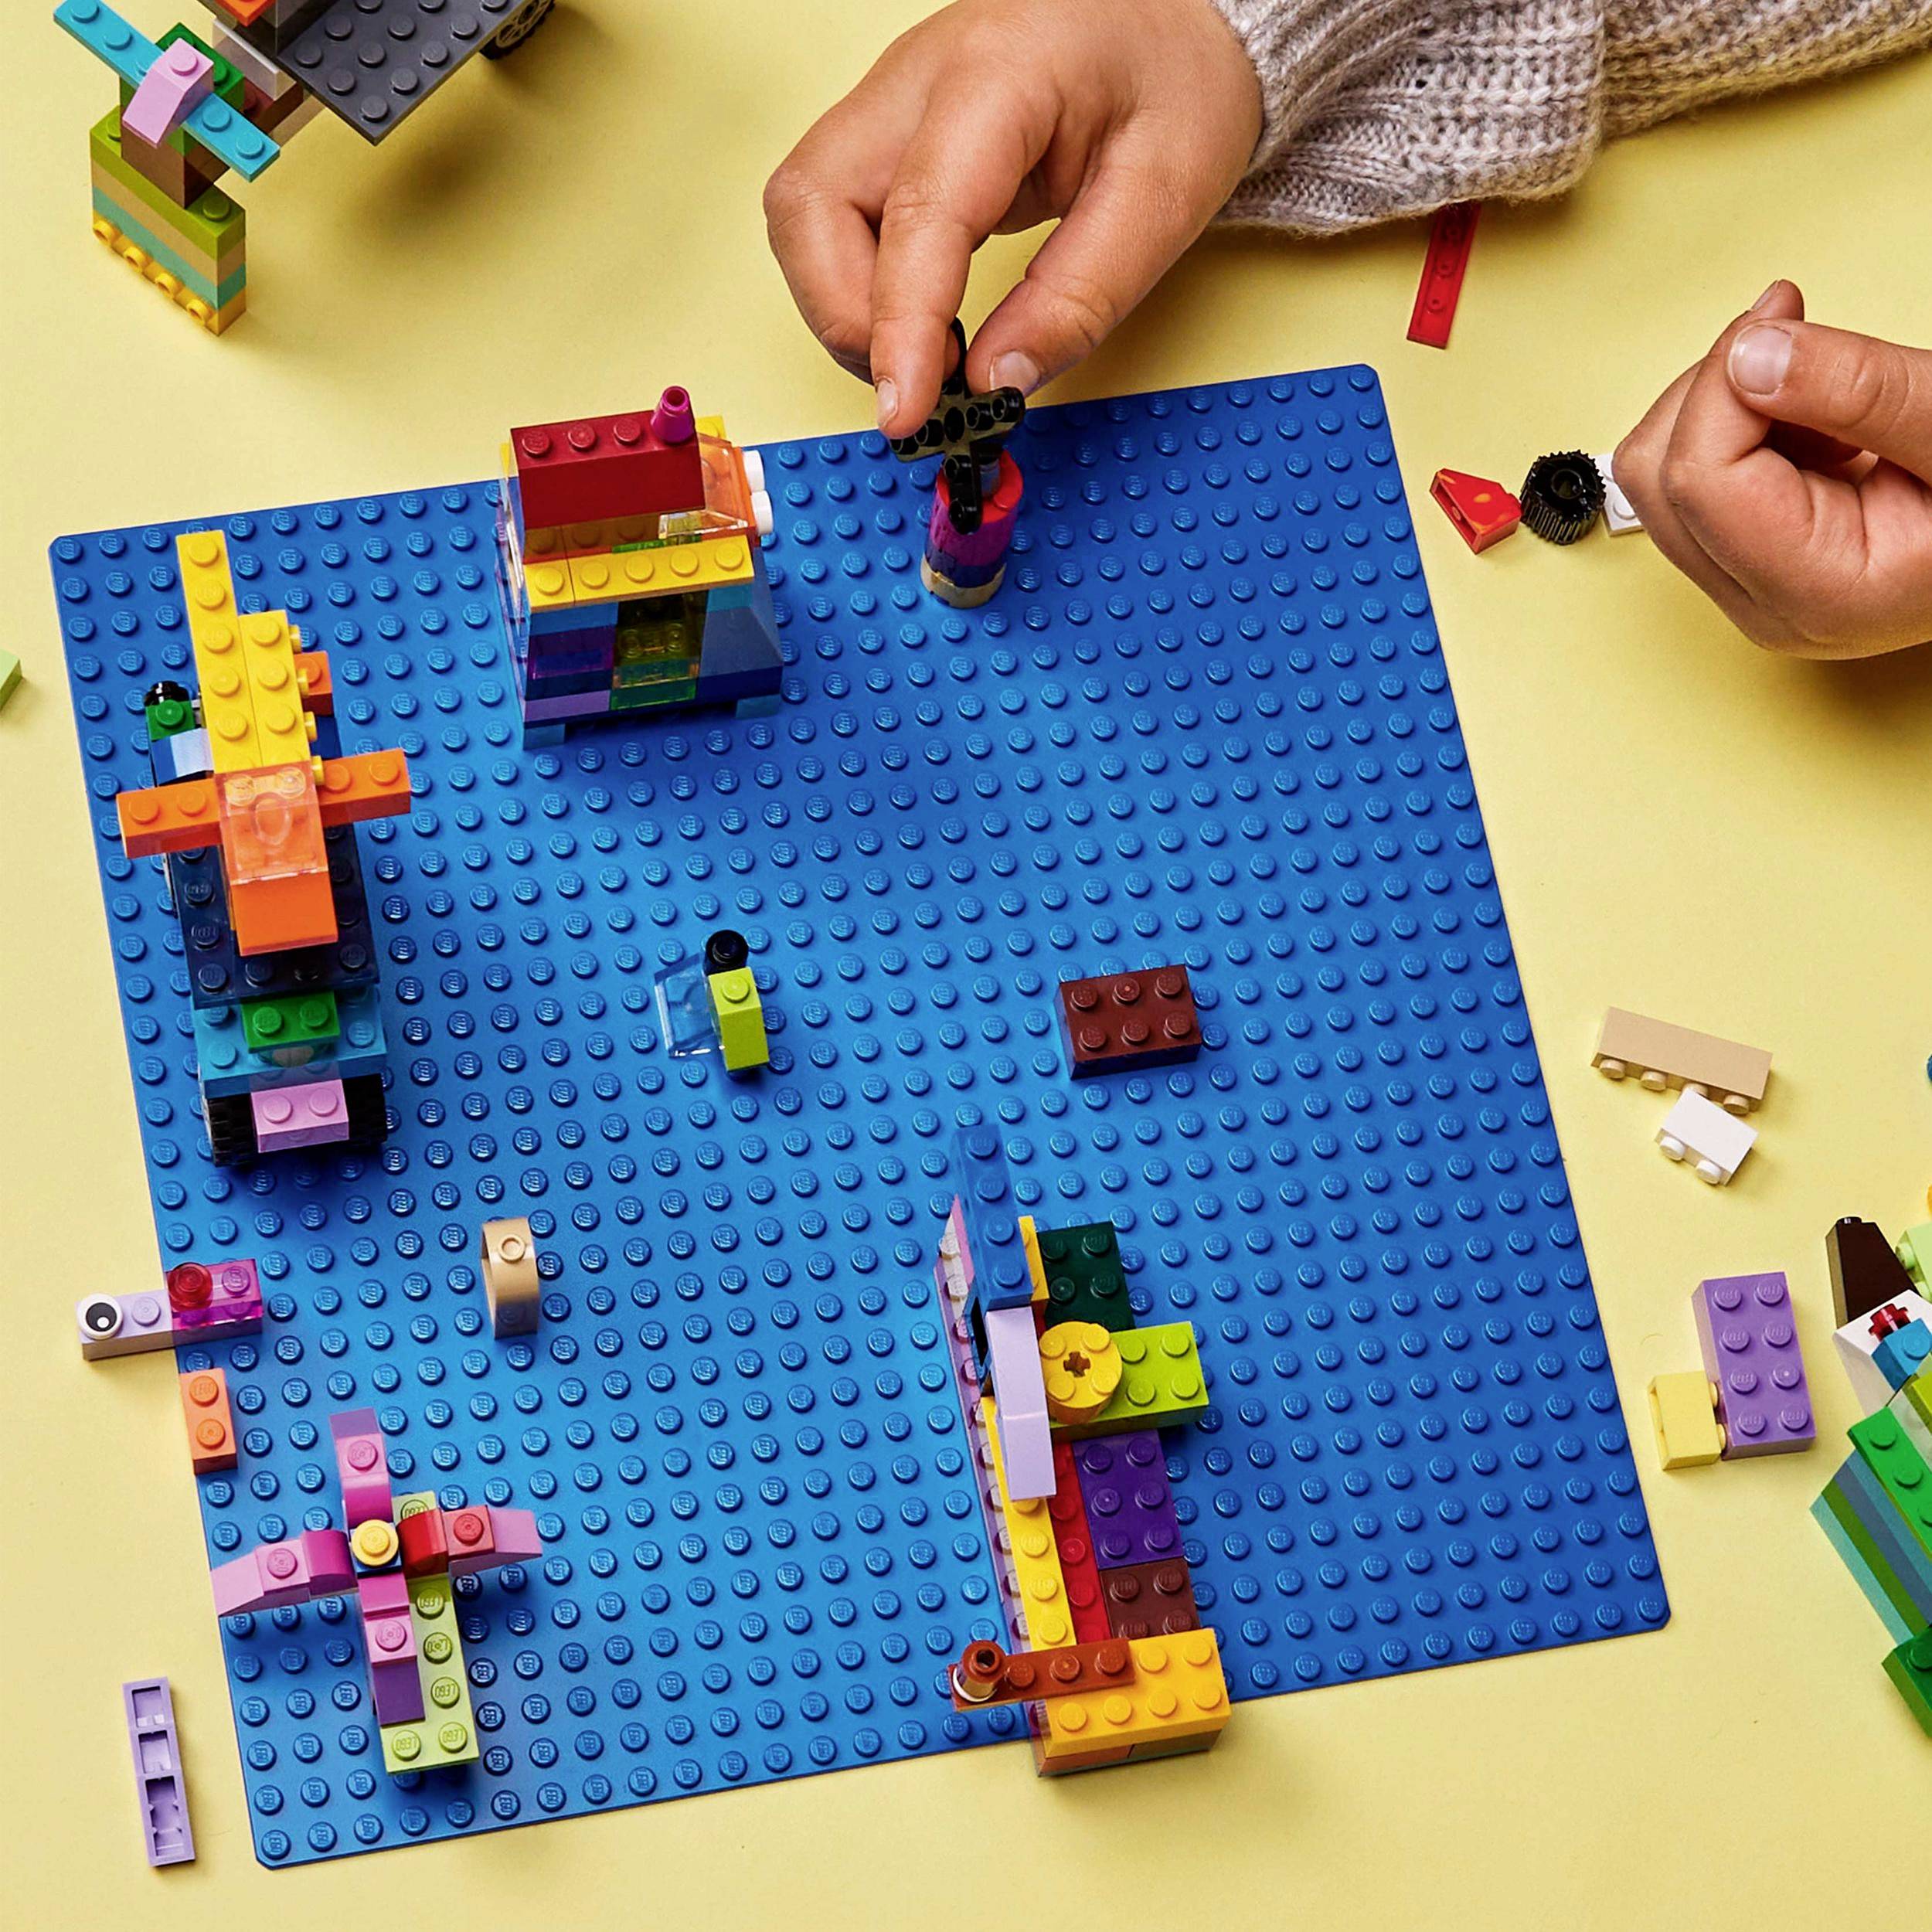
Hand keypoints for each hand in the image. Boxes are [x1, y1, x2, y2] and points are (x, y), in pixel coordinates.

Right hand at [762, 0, 1261, 437]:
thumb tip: (995, 383)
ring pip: (804, 215)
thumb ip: (1078, 299)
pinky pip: (831, 219)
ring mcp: (890, 101)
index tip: (905, 412)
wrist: (1169, 18)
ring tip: (929, 353)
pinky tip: (924, 318)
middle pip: (811, 203)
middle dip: (848, 316)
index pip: (918, 213)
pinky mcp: (887, 135)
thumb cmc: (1172, 83)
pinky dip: (861, 288)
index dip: (900, 327)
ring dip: (845, 307)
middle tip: (925, 379)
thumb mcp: (1165, 199)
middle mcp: (918, 77)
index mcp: (1001, 73)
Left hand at [1615, 281, 1931, 657]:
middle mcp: (1766, 606)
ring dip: (1723, 404)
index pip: (1700, 478)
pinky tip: (1818, 418)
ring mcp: (1751, 589)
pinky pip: (1697, 482)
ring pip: (1663, 479)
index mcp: (1819, 593)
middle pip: (1658, 481)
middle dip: (1712, 388)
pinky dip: (1741, 427)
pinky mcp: (1750, 562)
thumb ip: (1863, 394)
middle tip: (1793, 327)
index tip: (1784, 310)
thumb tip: (1750, 355)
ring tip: (1823, 384)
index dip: (1724, 379)